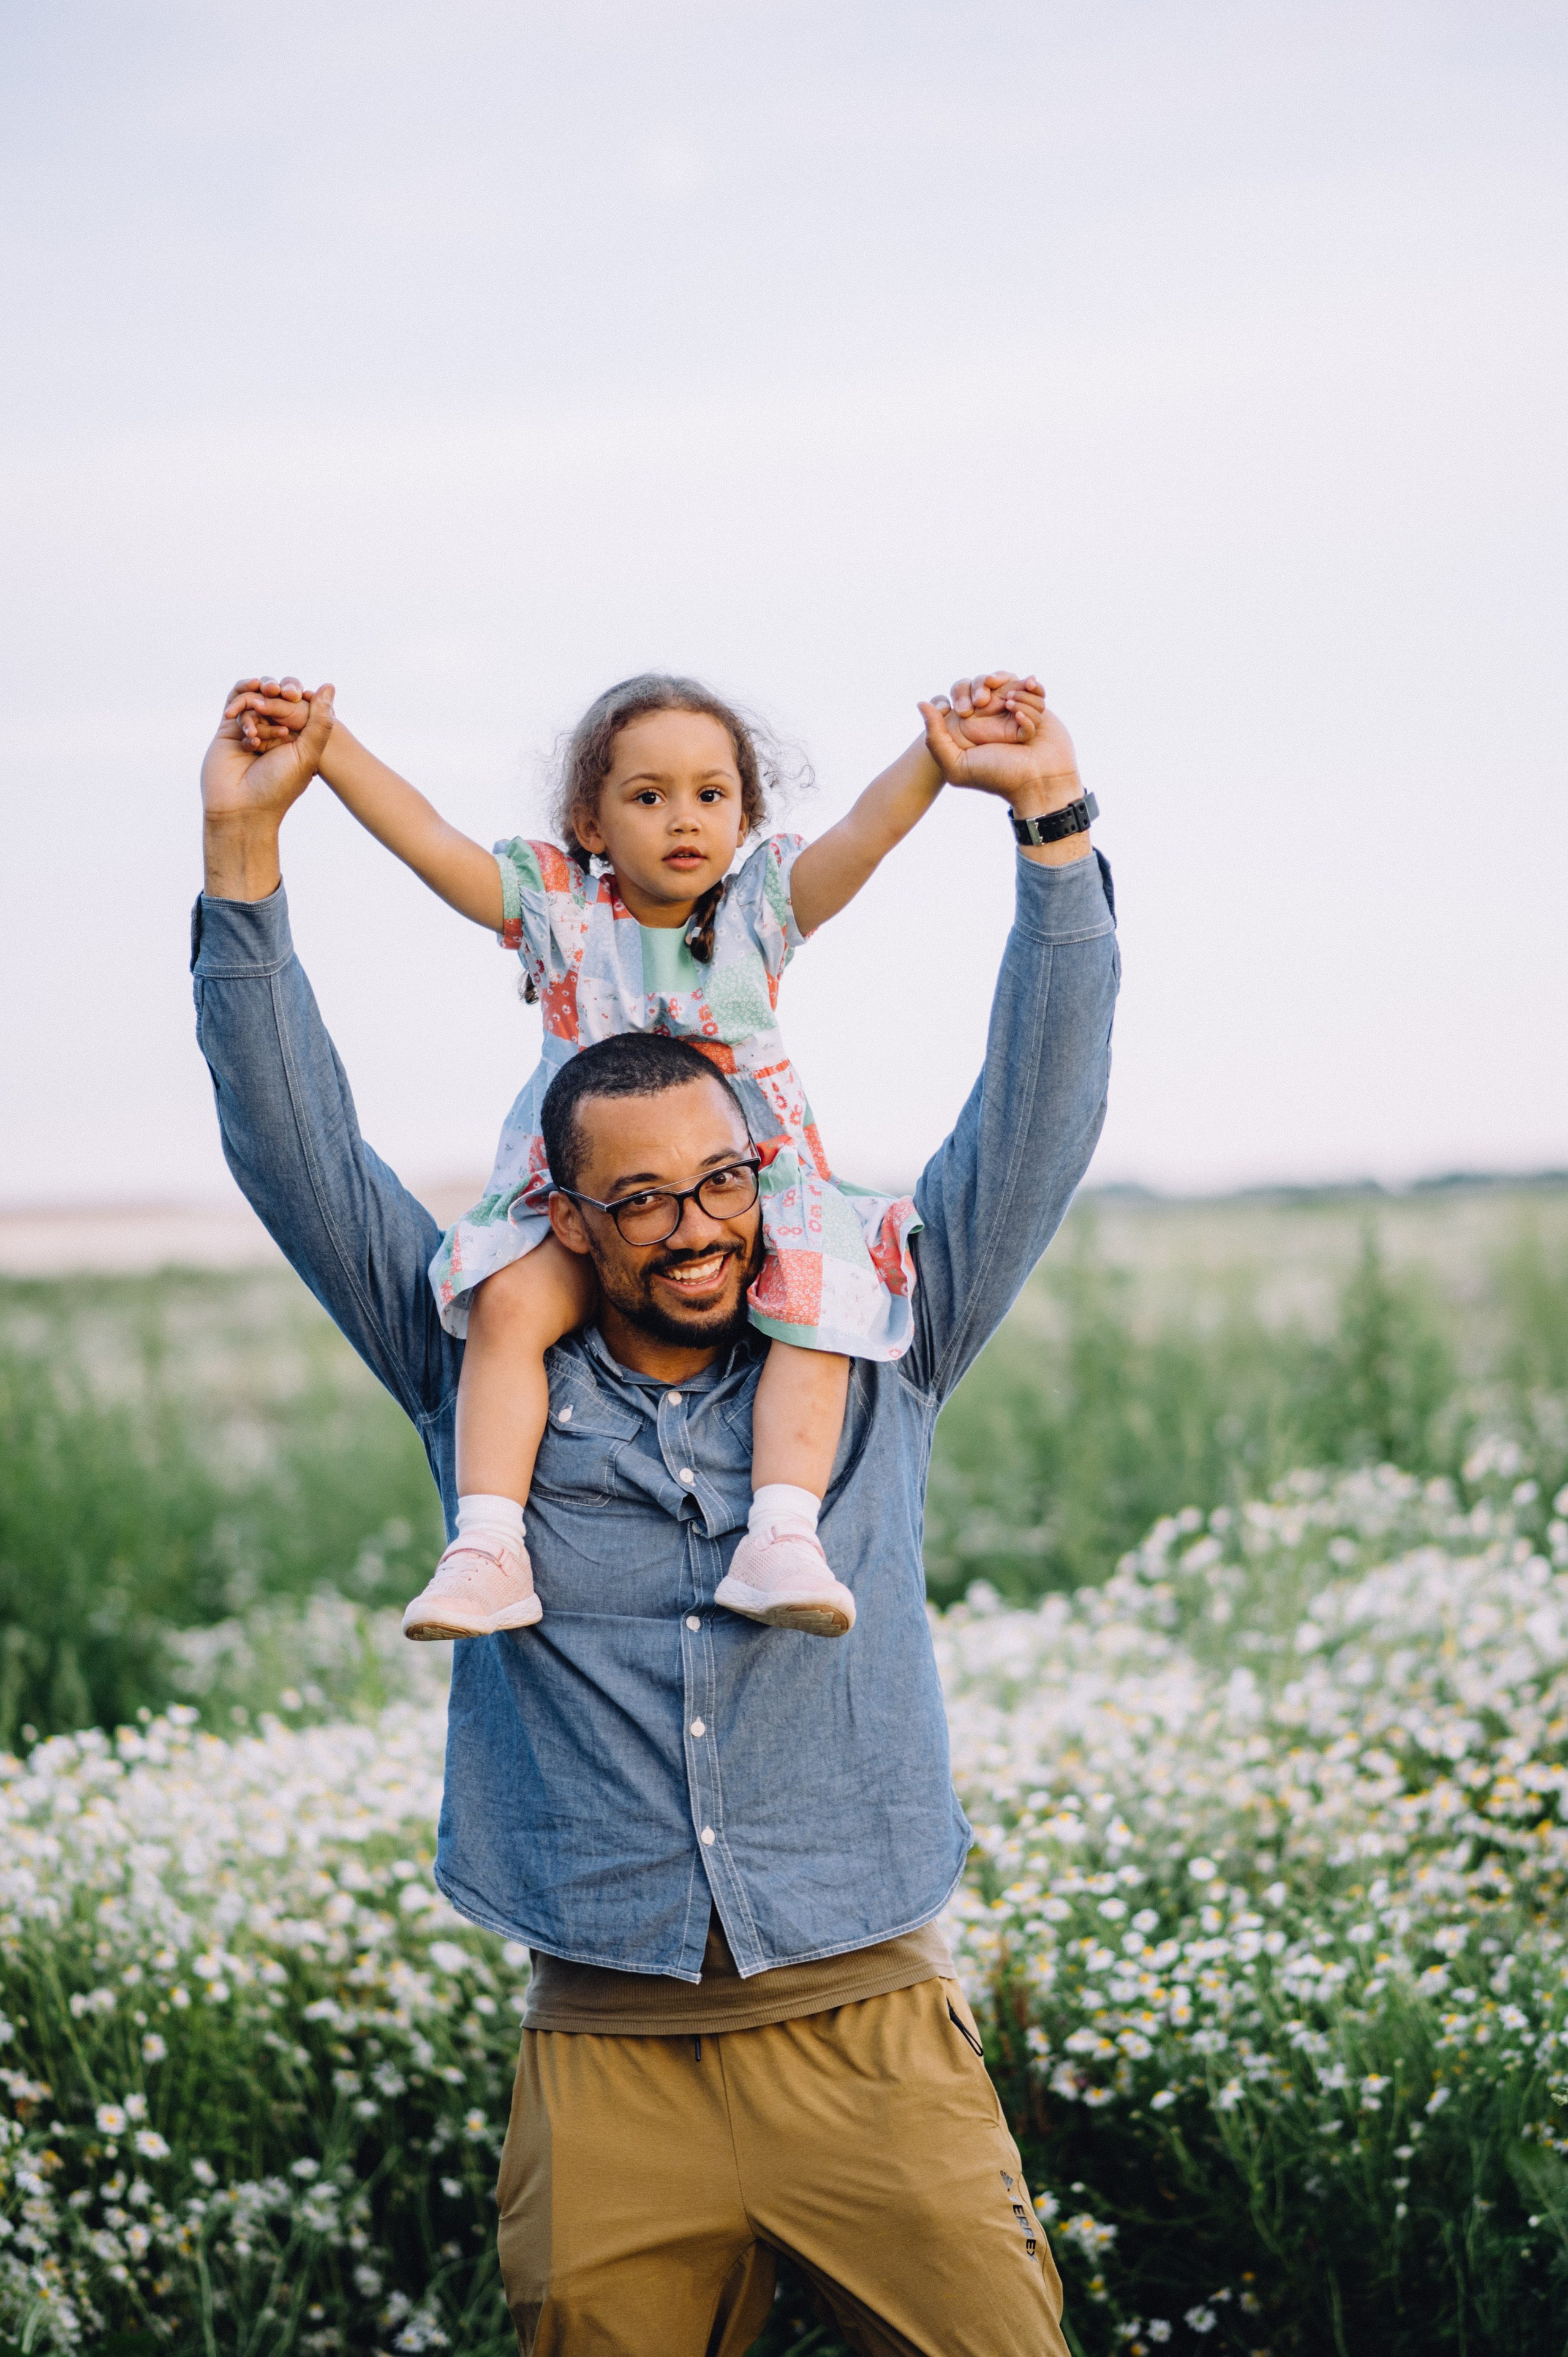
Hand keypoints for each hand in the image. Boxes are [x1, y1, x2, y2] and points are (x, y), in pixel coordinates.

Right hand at [203, 676, 333, 823]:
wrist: (242, 808)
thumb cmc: (278, 787)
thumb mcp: (307, 754)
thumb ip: (320, 721)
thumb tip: (329, 685)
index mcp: (295, 738)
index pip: (297, 704)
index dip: (296, 694)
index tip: (297, 697)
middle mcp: (272, 732)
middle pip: (275, 696)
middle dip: (278, 692)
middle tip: (279, 693)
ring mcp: (249, 729)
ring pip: (254, 697)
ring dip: (259, 699)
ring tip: (260, 710)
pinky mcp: (227, 730)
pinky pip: (233, 702)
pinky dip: (241, 699)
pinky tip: (248, 710)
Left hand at [917, 671, 1080, 815]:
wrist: (1039, 784)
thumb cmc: (998, 777)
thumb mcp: (956, 765)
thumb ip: (934, 737)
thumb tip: (922, 703)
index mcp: (972, 725)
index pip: (962, 690)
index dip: (963, 692)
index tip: (967, 709)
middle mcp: (994, 717)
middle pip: (986, 680)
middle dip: (986, 685)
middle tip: (987, 703)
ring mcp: (1017, 712)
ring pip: (1011, 683)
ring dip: (1014, 694)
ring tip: (1012, 710)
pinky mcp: (1039, 710)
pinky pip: (1033, 688)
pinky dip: (1032, 695)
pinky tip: (1024, 713)